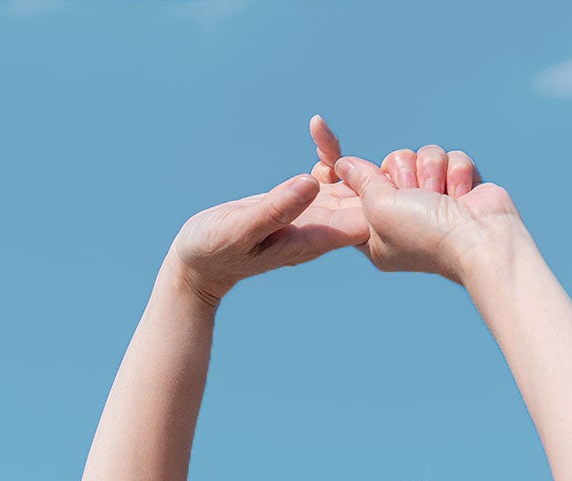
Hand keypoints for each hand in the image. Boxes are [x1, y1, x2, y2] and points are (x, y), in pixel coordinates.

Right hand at [169, 114, 375, 304]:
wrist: (201, 261)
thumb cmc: (215, 250)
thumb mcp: (242, 228)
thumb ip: (277, 208)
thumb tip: (313, 182)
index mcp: (315, 241)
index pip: (365, 221)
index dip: (371, 194)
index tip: (353, 166)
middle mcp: (322, 230)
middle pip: (365, 201)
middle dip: (363, 169)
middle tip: (336, 138)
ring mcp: (314, 215)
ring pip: (349, 183)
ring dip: (344, 156)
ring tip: (319, 128)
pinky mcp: (302, 201)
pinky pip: (328, 175)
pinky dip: (327, 154)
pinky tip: (316, 131)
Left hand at [334, 143, 523, 283]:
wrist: (479, 241)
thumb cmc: (425, 234)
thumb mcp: (378, 207)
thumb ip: (360, 180)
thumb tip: (342, 163)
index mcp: (376, 230)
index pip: (350, 188)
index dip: (337, 161)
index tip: (317, 125)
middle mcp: (405, 214)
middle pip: (391, 162)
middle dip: (403, 172)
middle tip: (412, 193)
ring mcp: (435, 200)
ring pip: (423, 154)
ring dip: (432, 172)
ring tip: (441, 198)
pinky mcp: (460, 186)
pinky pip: (450, 156)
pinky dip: (457, 172)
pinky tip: (461, 196)